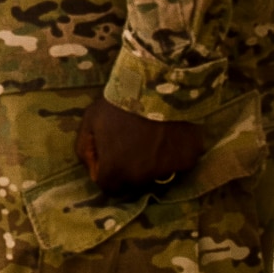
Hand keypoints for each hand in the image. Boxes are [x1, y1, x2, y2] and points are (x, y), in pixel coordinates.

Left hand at [75, 99, 204, 193]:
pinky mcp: (187, 159)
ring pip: (158, 173)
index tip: (114, 155)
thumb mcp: (90, 121)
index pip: (110, 187)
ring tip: (154, 136)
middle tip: (135, 142)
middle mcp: (141, 178)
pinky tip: (171, 134)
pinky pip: (179, 162)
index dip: (110, 172)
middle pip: (135, 182)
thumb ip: (86, 150)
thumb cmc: (119, 102)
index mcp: (115, 171)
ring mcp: (167, 170)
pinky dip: (175, 153)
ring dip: (154, 161)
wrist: (157, 85)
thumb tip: (93, 170)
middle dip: (132, 168)